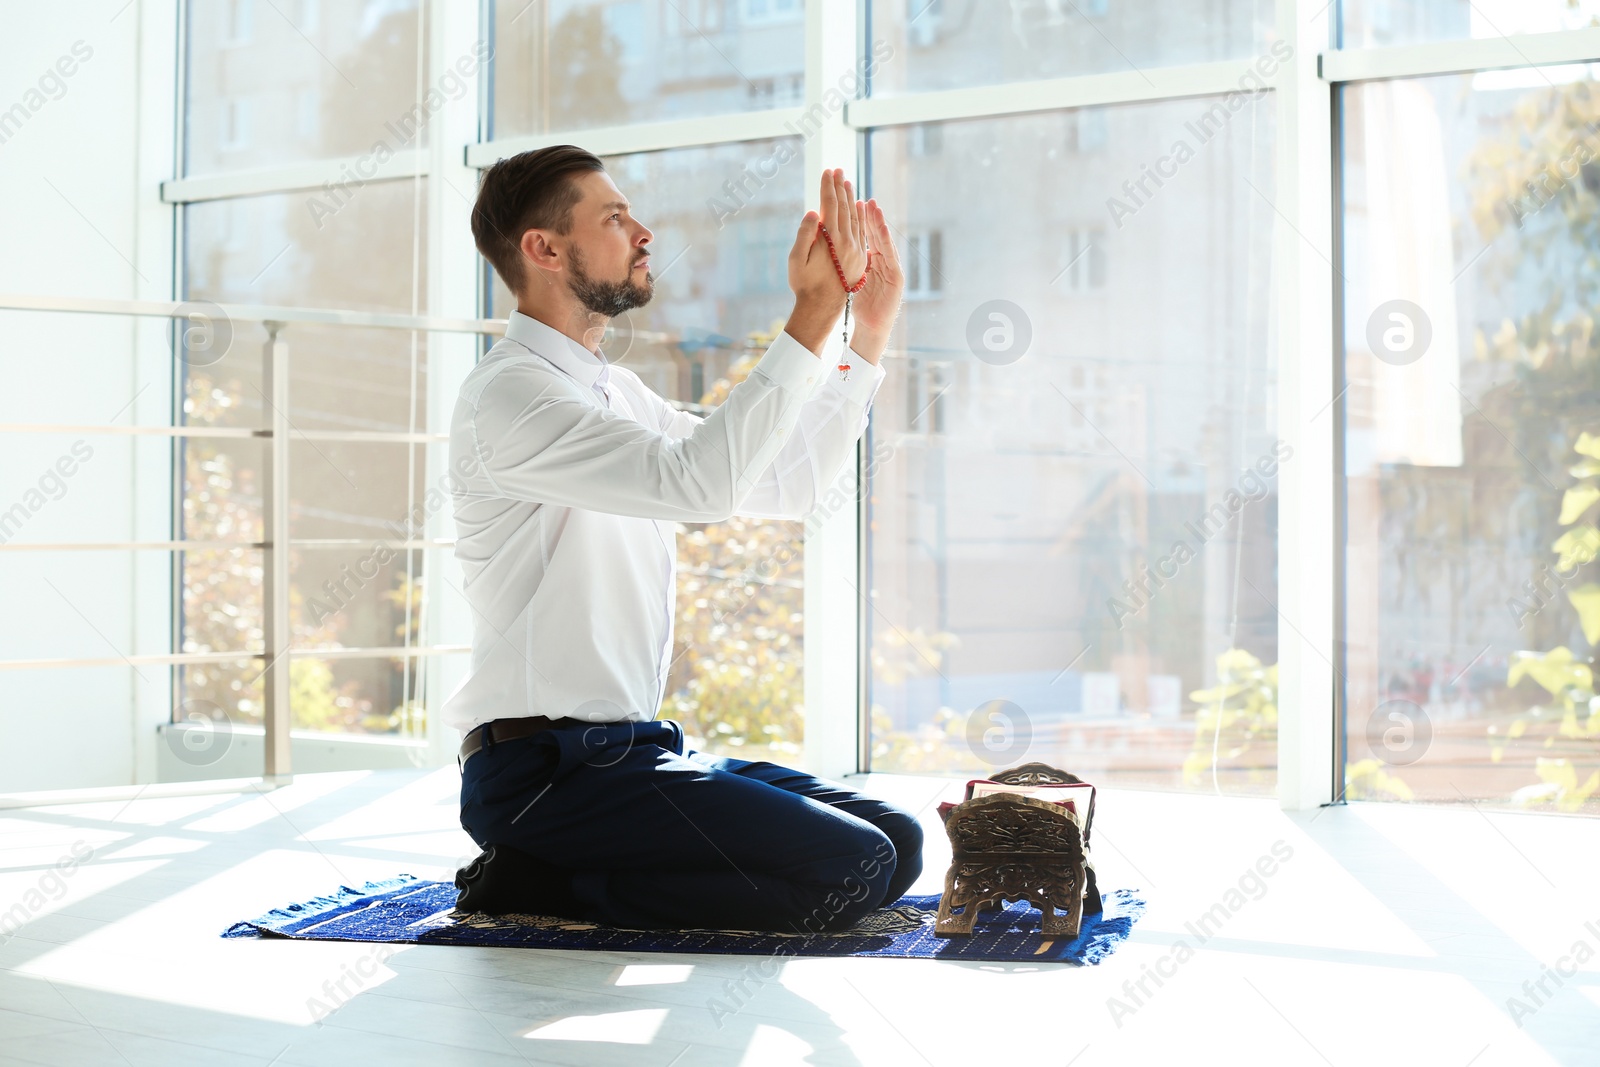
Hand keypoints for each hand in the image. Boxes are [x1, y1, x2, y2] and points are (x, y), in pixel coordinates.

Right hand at [787, 168, 866, 309]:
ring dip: (850, 198)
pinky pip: (862, 231)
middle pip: (845, 208)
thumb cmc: (804, 286)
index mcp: (832, 240)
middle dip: (840, 187)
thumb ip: (805, 234)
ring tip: (847, 182)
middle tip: (837, 170)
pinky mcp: (861, 258)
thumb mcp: (796, 260)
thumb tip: (814, 212)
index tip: (826, 172)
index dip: (828, 187)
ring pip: (855, 217)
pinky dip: (860, 216)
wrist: (822, 310)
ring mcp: (857, 250)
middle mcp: (848, 242)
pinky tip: (858, 206)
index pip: (831, 206)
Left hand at [849, 197, 903, 334]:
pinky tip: (881, 229)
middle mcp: (881, 260)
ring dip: (878, 223)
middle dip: (869, 215)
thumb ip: (846, 260)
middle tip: (863, 196)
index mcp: (868, 259)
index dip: (858, 217)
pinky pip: (890, 256)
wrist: (871, 326)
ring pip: (883, 241)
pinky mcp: (896, 277)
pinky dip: (886, 242)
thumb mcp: (850, 278)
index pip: (863, 234)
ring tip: (873, 207)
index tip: (851, 200)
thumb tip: (835, 242)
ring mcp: (890, 267)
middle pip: (874, 233)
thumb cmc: (859, 304)